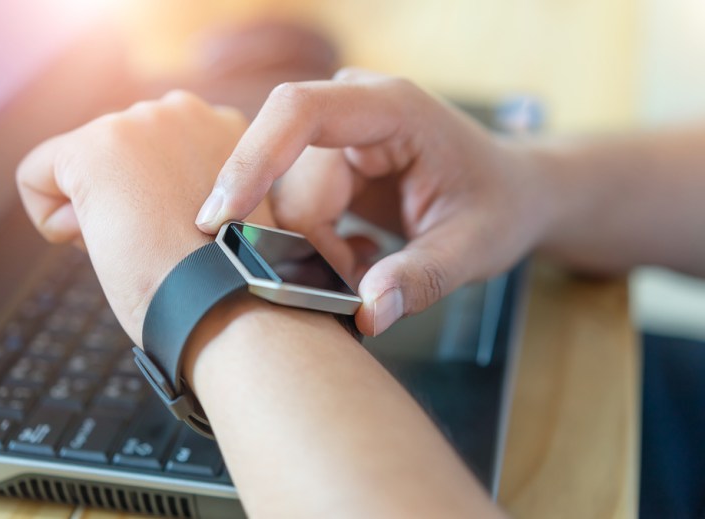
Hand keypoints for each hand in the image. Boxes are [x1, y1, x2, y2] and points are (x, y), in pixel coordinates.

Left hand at [17, 91, 271, 343]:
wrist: (223, 298)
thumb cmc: (229, 276)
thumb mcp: (228, 211)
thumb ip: (200, 181)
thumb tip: (147, 189)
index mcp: (222, 127)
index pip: (156, 152)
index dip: (160, 202)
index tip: (186, 231)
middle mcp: (183, 111)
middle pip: (115, 155)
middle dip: (126, 199)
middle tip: (159, 241)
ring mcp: (138, 124)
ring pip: (77, 165)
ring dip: (98, 210)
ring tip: (137, 244)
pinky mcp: (92, 147)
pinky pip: (36, 176)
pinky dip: (51, 219)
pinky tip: (99, 241)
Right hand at [196, 69, 548, 335]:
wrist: (509, 192)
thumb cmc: (498, 206)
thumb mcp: (472, 247)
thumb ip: (420, 279)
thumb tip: (366, 316)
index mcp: (393, 108)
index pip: (299, 112)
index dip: (253, 160)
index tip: (221, 219)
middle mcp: (354, 110)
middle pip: (287, 178)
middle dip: (305, 244)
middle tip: (350, 290)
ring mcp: (337, 134)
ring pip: (286, 202)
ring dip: (317, 251)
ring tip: (369, 266)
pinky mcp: (327, 161)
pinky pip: (295, 210)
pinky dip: (318, 246)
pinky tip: (361, 254)